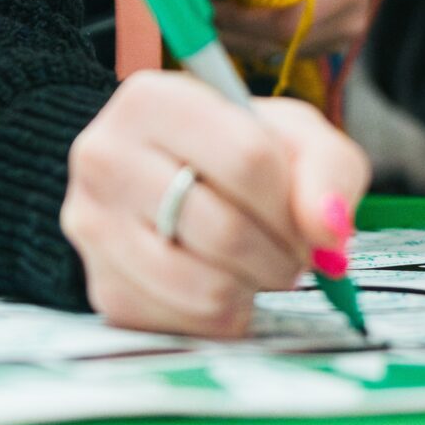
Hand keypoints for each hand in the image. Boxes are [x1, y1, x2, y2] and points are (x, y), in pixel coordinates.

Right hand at [61, 70, 368, 336]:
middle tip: (295, 254)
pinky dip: (224, 314)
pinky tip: (223, 280)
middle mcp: (105, 158)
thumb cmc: (238, 151)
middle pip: (225, 230)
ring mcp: (95, 228)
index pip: (247, 159)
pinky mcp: (103, 288)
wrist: (173, 180)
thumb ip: (328, 170)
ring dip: (254, 287)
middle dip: (282, 254)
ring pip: (204, 288)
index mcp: (151, 100)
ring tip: (259, 265)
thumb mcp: (294, 135)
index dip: (295, 203)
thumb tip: (329, 231)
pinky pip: (186, 324)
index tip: (310, 219)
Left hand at [214, 0, 381, 61]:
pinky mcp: (332, 47)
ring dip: (241, 40)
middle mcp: (348, 22)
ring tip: (212, 21)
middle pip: (278, 45)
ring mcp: (342, 40)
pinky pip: (286, 53)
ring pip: (279, 54)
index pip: (285, 22)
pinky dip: (257, 41)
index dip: (242, 20)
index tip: (207, 9)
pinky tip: (237, 25)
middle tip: (198, 20)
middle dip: (233, 33)